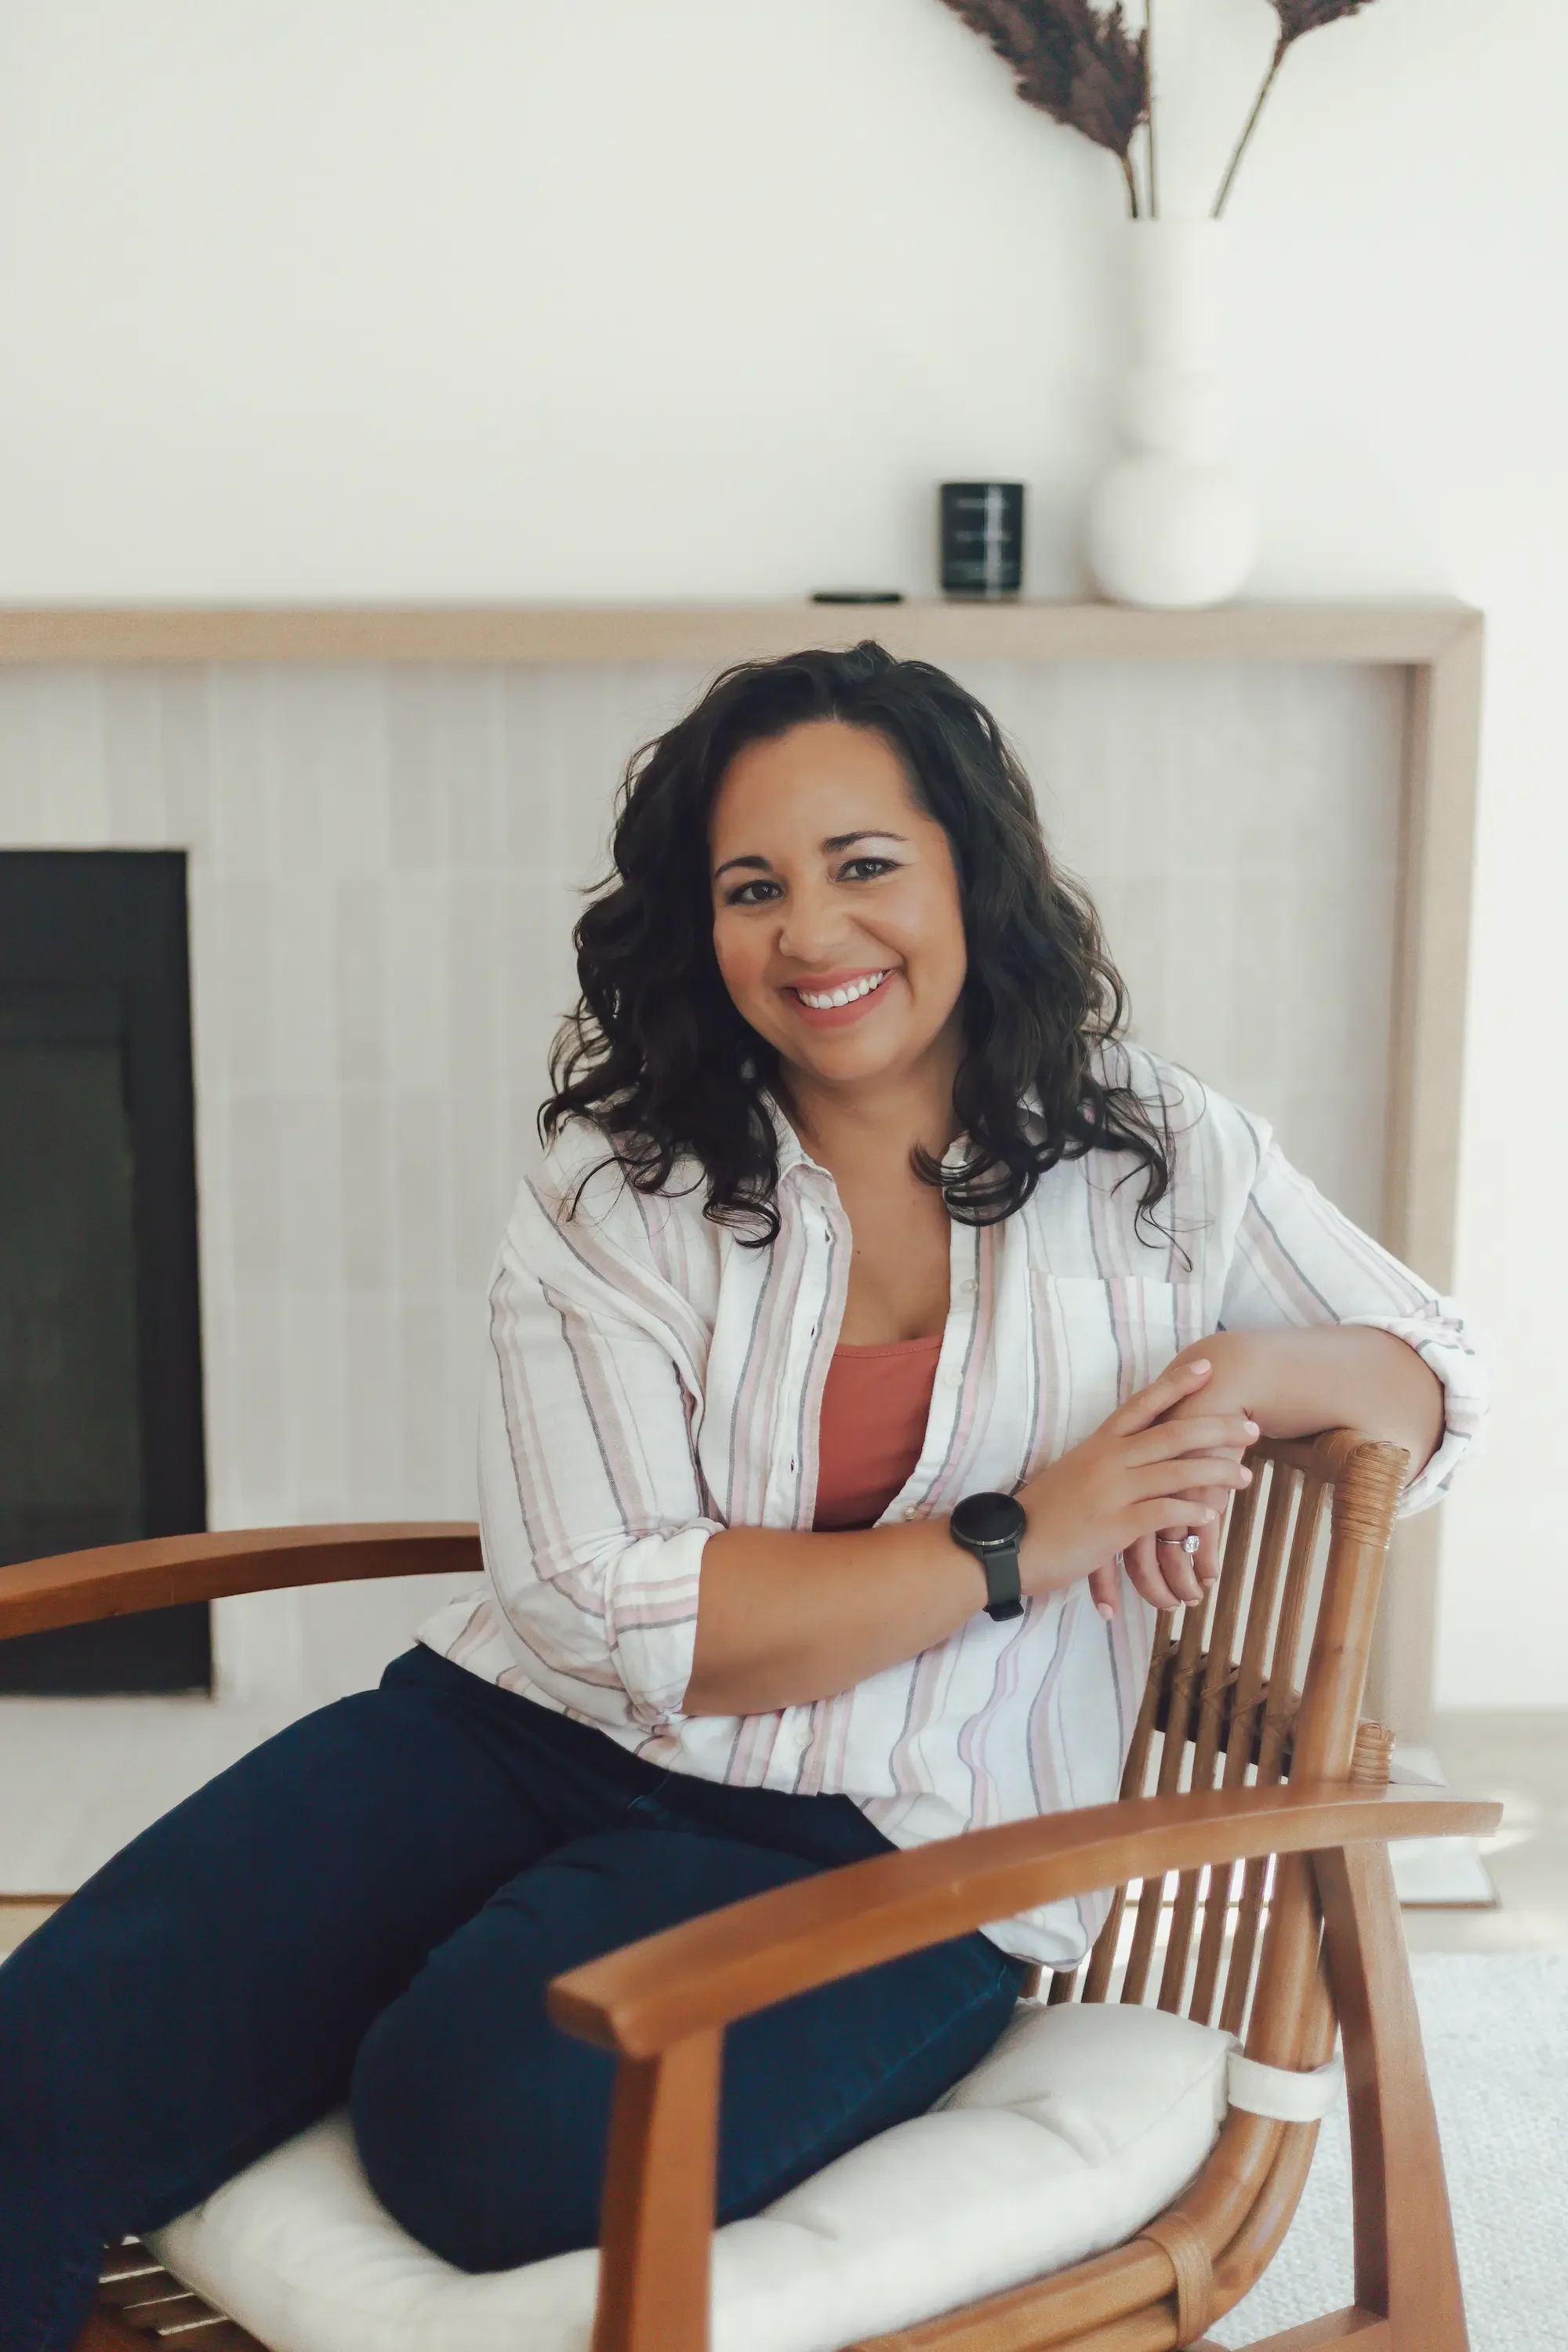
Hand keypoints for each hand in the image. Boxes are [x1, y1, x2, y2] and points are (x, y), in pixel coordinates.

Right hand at [1015, 1357, 1256, 1610]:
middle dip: (1216, 1427)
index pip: (1143, 1405)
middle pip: (1172, 1434)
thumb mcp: (1072, 1477)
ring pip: (1175, 1471)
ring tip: (1244, 1477)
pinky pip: (1161, 1513)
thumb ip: (1102, 1466)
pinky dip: (1189, 1513)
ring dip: (1214, 1473)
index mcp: (1097, 1444)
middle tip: (1251, 1426)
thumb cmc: (1039, 1516)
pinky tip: (1211, 1516)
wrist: (1008, 1546)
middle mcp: (1107, 1460)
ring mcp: (1111, 1491)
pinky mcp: (1113, 1525)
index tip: (1207, 1367)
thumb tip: (1128, 1463)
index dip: (1177, 1385)